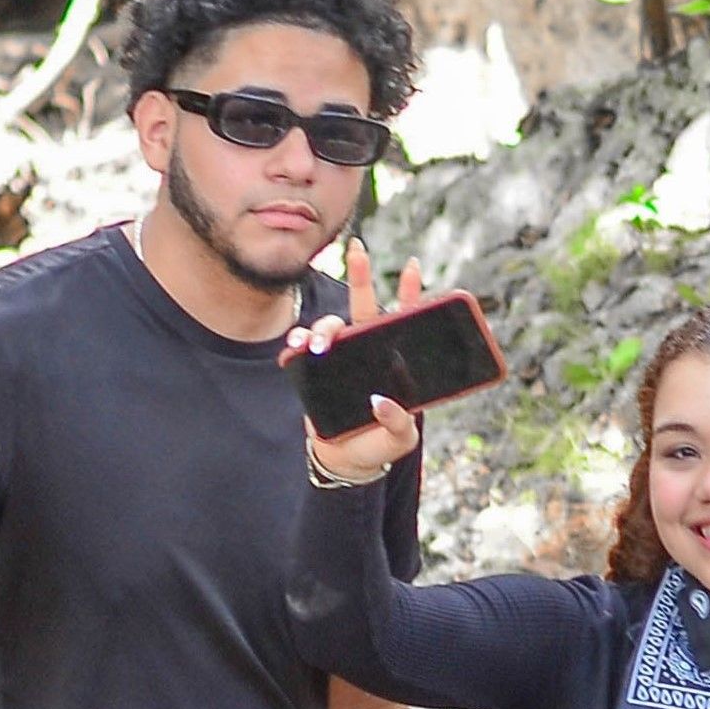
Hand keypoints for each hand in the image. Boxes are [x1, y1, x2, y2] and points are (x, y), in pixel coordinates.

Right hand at [282, 241, 428, 481]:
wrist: (346, 459)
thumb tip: (384, 402)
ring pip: (331, 325)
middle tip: (358, 249)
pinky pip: (304, 346)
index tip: (413, 266)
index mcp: (398, 363)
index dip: (410, 294)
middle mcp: (369, 352)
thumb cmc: (379, 445)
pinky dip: (298, 340)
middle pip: (365, 307)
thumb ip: (397, 423)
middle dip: (361, 276)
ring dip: (323, 326)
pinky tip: (296, 346)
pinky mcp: (316, 369)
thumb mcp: (398, 439)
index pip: (406, 322)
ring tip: (319, 346)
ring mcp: (341, 357)